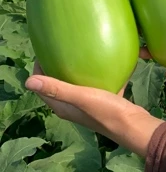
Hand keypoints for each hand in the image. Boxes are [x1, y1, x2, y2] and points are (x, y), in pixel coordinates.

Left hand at [26, 61, 162, 156]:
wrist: (132, 124)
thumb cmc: (105, 111)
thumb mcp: (81, 97)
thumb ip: (57, 88)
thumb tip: (28, 81)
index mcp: (62, 107)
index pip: (42, 87)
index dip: (38, 70)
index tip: (43, 50)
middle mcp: (71, 106)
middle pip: (57, 85)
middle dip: (55, 67)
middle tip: (59, 47)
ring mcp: (87, 104)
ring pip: (75, 84)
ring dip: (74, 70)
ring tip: (77, 51)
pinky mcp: (101, 101)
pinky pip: (94, 84)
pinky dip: (94, 73)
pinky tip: (100, 61)